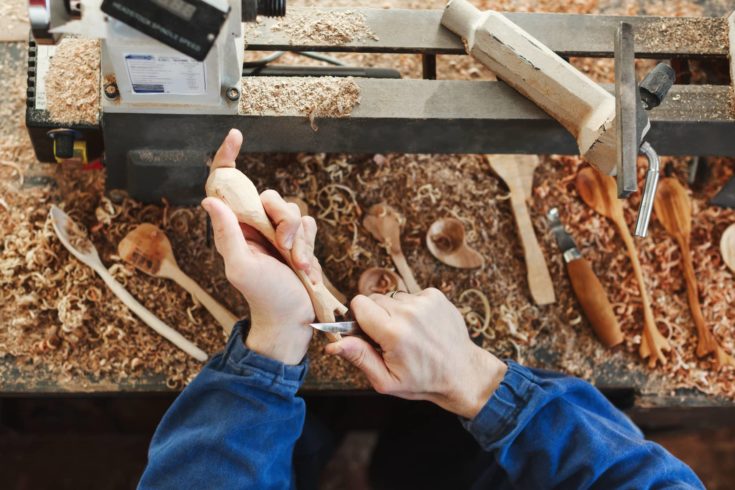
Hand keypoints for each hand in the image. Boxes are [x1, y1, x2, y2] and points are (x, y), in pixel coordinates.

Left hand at [202, 129, 317, 364]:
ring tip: (296, 264)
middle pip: (270, 197)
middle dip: (282, 221)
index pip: (227, 185)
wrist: (292, 319)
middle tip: (283, 247)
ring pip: (292, 210)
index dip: (228, 158)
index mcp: (234, 228)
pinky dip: (309, 246)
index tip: (236, 137)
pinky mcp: (298, 241)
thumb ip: (227, 233)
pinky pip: (308, 224)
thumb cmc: (262, 297)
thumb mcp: (240, 266)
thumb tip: (210, 199)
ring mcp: (277, 234)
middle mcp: (254, 227)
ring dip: (297, 239)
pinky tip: (304, 267)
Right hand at [325, 289, 506, 418]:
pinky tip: (421, 327)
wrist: (462, 372)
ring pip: (392, 297)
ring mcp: (424, 301)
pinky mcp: (435, 295)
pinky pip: (410, 295)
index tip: (367, 333)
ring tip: (408, 334)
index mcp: (394, 333)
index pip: (358, 303)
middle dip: (376, 316)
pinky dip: (411, 308)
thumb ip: (359, 357)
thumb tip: (333, 345)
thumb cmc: (422, 380)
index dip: (358, 318)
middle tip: (389, 338)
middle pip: (373, 299)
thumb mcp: (386, 380)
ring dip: (394, 312)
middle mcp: (409, 312)